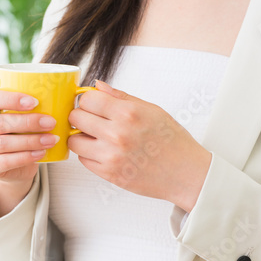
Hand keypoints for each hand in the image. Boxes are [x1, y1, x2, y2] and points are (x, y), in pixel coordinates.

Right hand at [0, 71, 60, 185]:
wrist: (12, 157)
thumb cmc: (16, 121)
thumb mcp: (15, 102)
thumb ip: (14, 83)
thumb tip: (13, 77)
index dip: (11, 99)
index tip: (35, 101)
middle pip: (0, 124)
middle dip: (28, 122)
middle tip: (51, 122)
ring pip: (3, 144)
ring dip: (31, 141)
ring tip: (52, 139)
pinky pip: (5, 162)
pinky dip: (25, 157)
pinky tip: (42, 153)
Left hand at [67, 79, 211, 210]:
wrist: (186, 173)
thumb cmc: (172, 141)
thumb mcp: (152, 110)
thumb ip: (121, 97)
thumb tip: (98, 86)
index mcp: (128, 114)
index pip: (87, 99)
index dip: (88, 100)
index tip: (94, 104)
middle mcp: (117, 134)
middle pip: (76, 117)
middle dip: (82, 115)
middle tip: (92, 119)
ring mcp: (111, 156)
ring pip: (74, 140)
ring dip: (81, 136)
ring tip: (96, 136)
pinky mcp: (109, 174)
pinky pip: (83, 160)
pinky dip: (89, 154)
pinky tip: (103, 150)